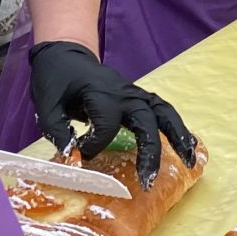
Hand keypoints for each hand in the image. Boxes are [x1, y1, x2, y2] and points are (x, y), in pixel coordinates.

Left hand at [27, 41, 197, 188]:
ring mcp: (134, 93)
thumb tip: (72, 158)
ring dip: (178, 136)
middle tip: (148, 181)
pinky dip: (177, 127)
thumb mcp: (46, 104)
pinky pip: (162, 111)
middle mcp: (124, 93)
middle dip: (150, 152)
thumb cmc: (56, 78)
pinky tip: (188, 146)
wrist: (66, 54)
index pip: (107, 124)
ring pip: (164, 113)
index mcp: (100, 92)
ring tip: (190, 161)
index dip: (94, 144)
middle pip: (146, 120)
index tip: (80, 153)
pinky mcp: (138, 98)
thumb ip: (57, 131)